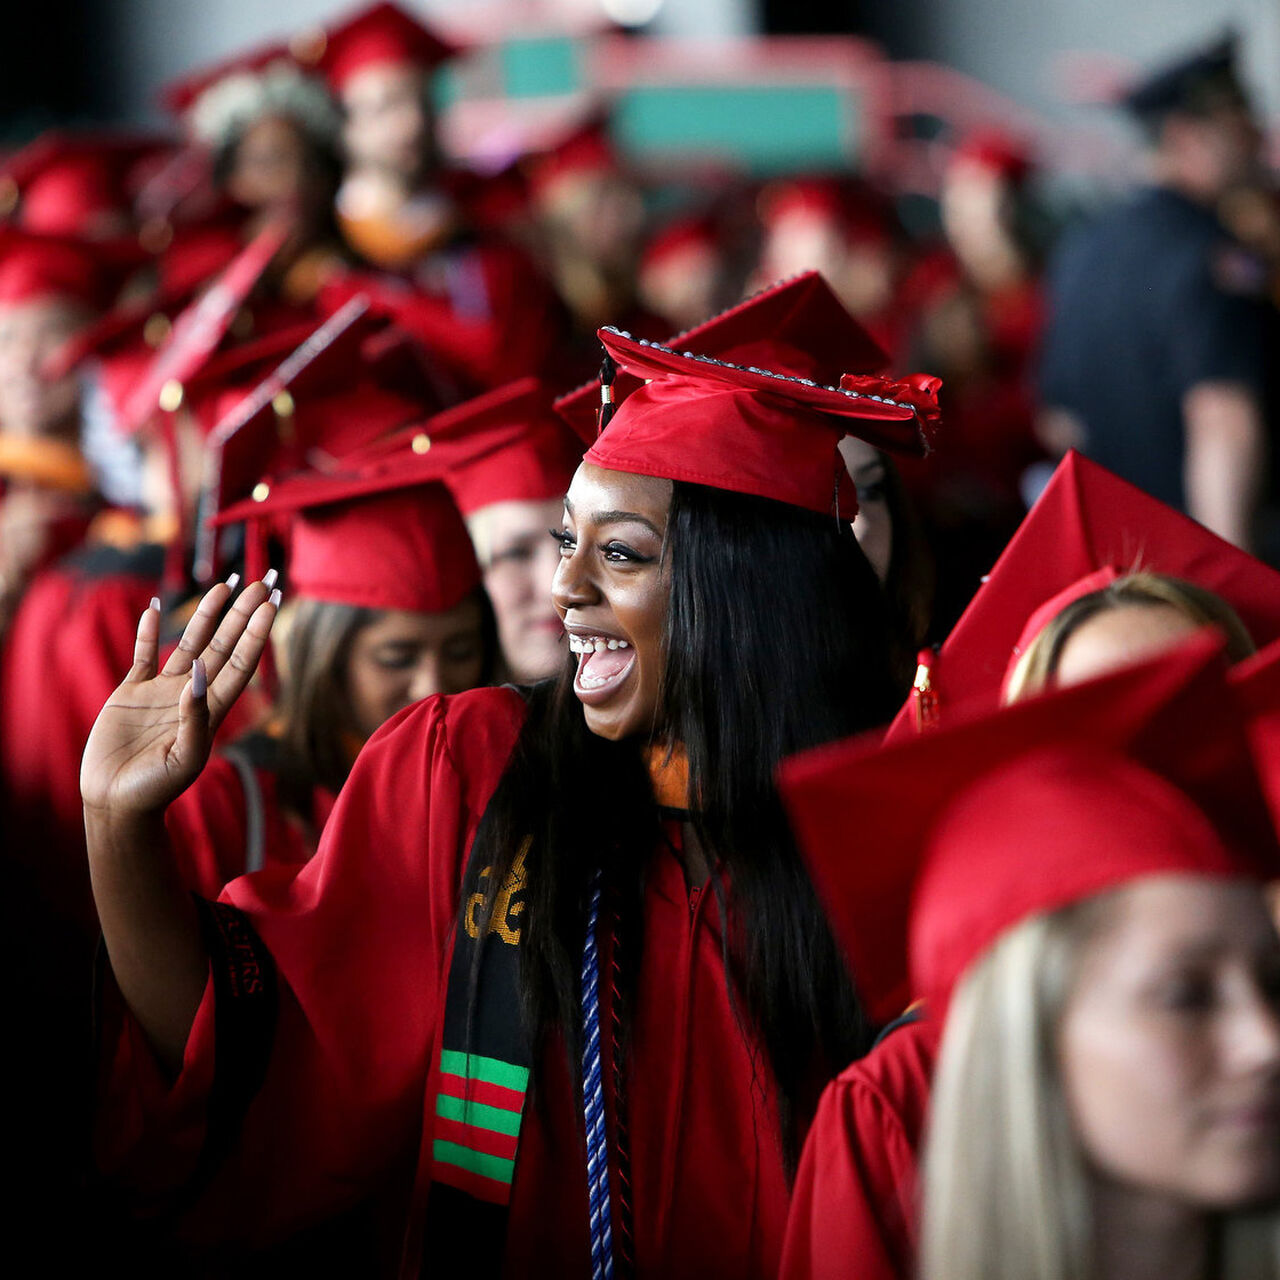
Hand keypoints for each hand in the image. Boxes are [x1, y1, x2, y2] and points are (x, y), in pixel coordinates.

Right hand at [81, 574, 279, 819]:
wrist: (117, 803)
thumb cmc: (156, 789)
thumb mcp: (184, 759)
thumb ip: (195, 719)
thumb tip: (200, 675)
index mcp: (212, 710)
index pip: (241, 663)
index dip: (256, 634)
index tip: (271, 605)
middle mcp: (192, 694)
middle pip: (222, 645)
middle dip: (241, 615)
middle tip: (259, 583)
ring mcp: (162, 691)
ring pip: (188, 643)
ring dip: (205, 615)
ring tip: (223, 586)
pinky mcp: (130, 693)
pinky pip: (142, 656)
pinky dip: (147, 632)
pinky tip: (154, 607)